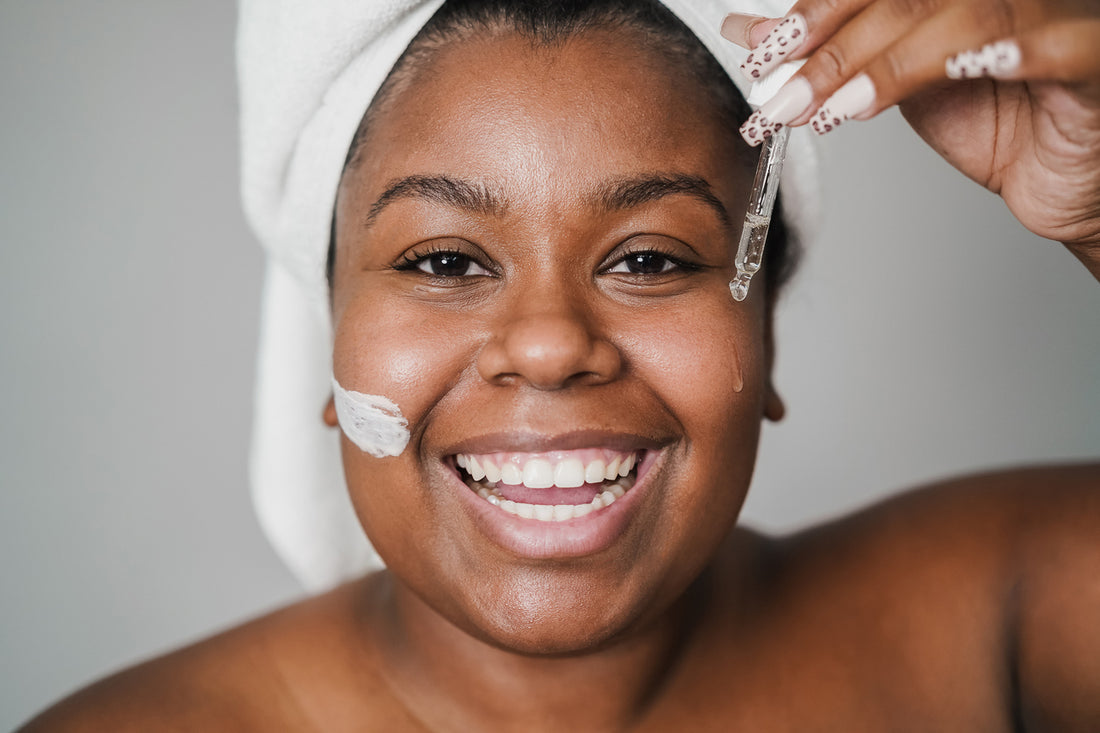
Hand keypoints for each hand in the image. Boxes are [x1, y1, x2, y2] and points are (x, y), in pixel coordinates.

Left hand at [722, 0, 1099, 275]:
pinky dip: (993, 56)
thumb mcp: (898, 82)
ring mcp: (1059, 13)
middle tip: (782, 94)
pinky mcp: (1093, 57)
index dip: (820, 11)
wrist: (1067, 183)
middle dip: (834, 45)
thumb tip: (754, 34)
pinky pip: (1049, 46)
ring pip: (967, 14)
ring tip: (835, 109)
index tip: (765, 53)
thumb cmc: (1001, 124)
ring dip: (887, 62)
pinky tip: (949, 76)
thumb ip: (837, 53)